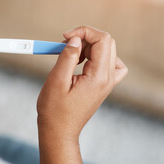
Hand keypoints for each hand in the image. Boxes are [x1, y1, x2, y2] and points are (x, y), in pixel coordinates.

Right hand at [37, 26, 127, 140]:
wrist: (59, 131)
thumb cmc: (54, 110)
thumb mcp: (57, 81)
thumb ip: (67, 57)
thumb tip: (76, 39)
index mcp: (98, 77)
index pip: (102, 40)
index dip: (84, 32)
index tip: (65, 37)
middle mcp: (107, 79)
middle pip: (107, 43)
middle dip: (85, 38)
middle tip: (65, 46)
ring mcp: (107, 83)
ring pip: (108, 51)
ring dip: (89, 47)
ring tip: (71, 57)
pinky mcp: (102, 86)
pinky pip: (108, 64)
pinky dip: (96, 57)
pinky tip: (82, 63)